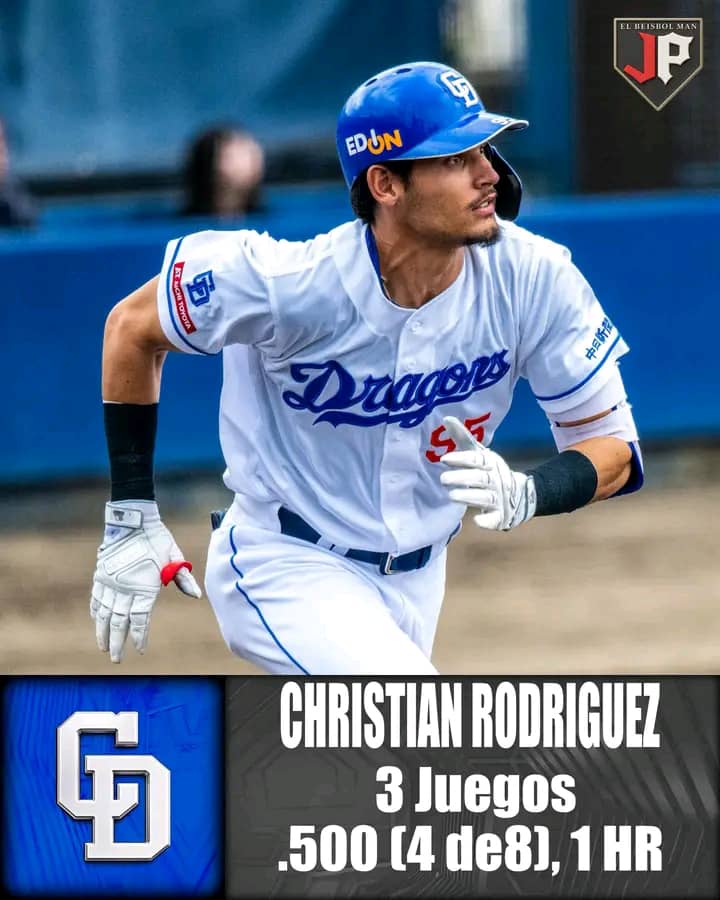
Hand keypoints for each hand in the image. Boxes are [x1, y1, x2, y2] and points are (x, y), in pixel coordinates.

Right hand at [90, 501, 201, 662]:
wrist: (133, 520)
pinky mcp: (101, 575)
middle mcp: (124, 588)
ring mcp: (109, 582)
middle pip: (118, 622)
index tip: (139, 649)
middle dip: (117, 642)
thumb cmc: (157, 539)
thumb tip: (197, 596)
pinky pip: (96, 598)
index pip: (139, 619)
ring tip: (103, 646)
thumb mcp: (174, 557)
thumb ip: (183, 579)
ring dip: (102, 631)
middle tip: (116, 659)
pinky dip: (95, 612)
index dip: (139, 636)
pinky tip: (96, 621)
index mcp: (143, 587)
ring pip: (103, 613)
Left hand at [439, 416, 536, 530]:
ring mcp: (499, 498)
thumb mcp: (479, 454)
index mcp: (490, 463)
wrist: (520, 494)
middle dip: (461, 478)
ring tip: (451, 495)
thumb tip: (446, 417)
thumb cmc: (490, 471)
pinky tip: (477, 520)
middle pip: (479, 478)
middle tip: (442, 478)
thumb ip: (463, 438)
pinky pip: (495, 519)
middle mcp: (496, 479)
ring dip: (468, 496)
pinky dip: (487, 520)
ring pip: (484, 497)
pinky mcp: (500, 516)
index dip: (461, 458)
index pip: (476, 459)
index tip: (444, 458)